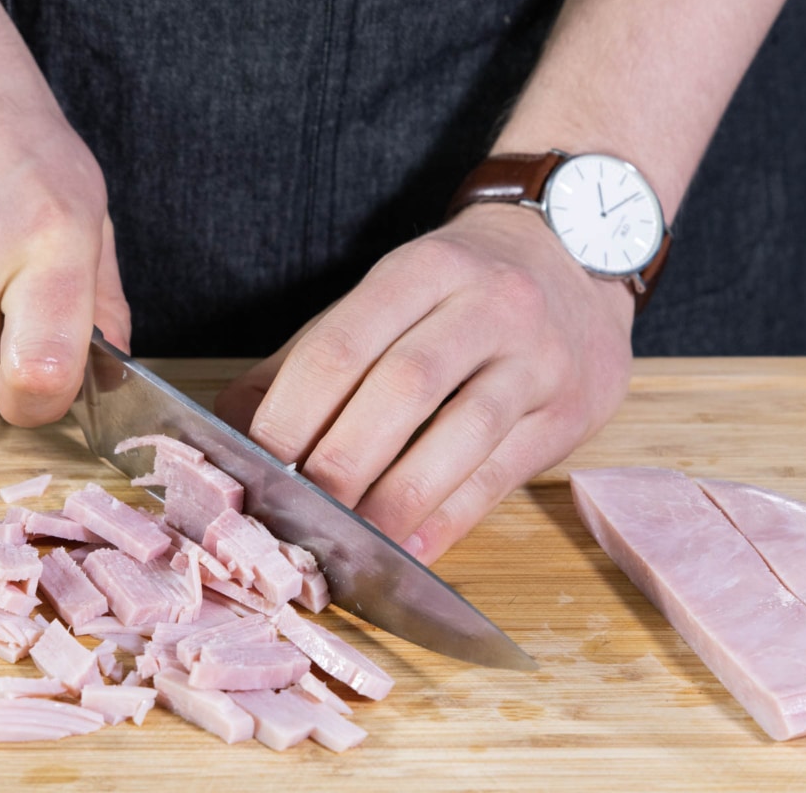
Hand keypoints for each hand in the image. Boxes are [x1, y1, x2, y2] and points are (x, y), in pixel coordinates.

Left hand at [215, 205, 634, 563]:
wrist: (574, 255)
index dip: (293, 411)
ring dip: (397, 500)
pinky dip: (449, 518)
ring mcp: (538, 358)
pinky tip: (411, 550)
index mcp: (422, 271)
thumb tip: (231, 431)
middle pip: (403, 388)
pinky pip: (501, 474)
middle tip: (298, 513)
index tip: (258, 464)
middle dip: (342, 460)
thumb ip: (309, 360)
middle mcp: (487, 306)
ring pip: (461, 435)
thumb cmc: (457, 289)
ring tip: (351, 543)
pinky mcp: (570, 411)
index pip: (343, 345)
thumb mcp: (385, 296)